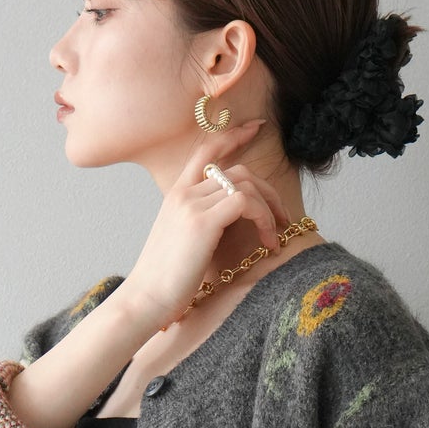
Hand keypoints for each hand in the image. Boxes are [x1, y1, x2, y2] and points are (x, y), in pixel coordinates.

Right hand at [117, 118, 292, 330]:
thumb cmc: (166, 280)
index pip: (206, 151)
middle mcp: (183, 192)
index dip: (233, 135)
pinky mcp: (203, 221)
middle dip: (268, 191)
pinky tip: (268, 242)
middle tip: (283, 217)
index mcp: (177, 194)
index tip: (256, 127)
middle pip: (238, 171)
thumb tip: (231, 222)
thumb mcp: (182, 242)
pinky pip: (246, 202)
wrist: (145, 299)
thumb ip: (201, 222)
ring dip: (270, 210)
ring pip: (246, 185)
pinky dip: (264, 219)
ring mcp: (192, 204)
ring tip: (275, 236)